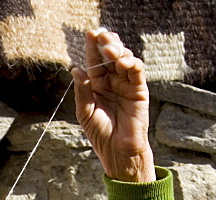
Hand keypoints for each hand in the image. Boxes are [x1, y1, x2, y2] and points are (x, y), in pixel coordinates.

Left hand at [72, 28, 155, 182]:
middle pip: (111, 55)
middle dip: (106, 43)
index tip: (90, 33)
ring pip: (124, 59)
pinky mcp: (139, 90)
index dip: (93, 47)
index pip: (95, 61)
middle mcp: (112, 81)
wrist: (117, 151)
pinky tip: (122, 61)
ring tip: (109, 50)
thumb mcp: (86, 112)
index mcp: (97, 84)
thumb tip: (76, 68)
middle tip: (100, 35)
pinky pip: (137, 71)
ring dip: (117, 50)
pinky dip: (131, 63)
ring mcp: (126, 84)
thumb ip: (82, 90)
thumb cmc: (100, 134)